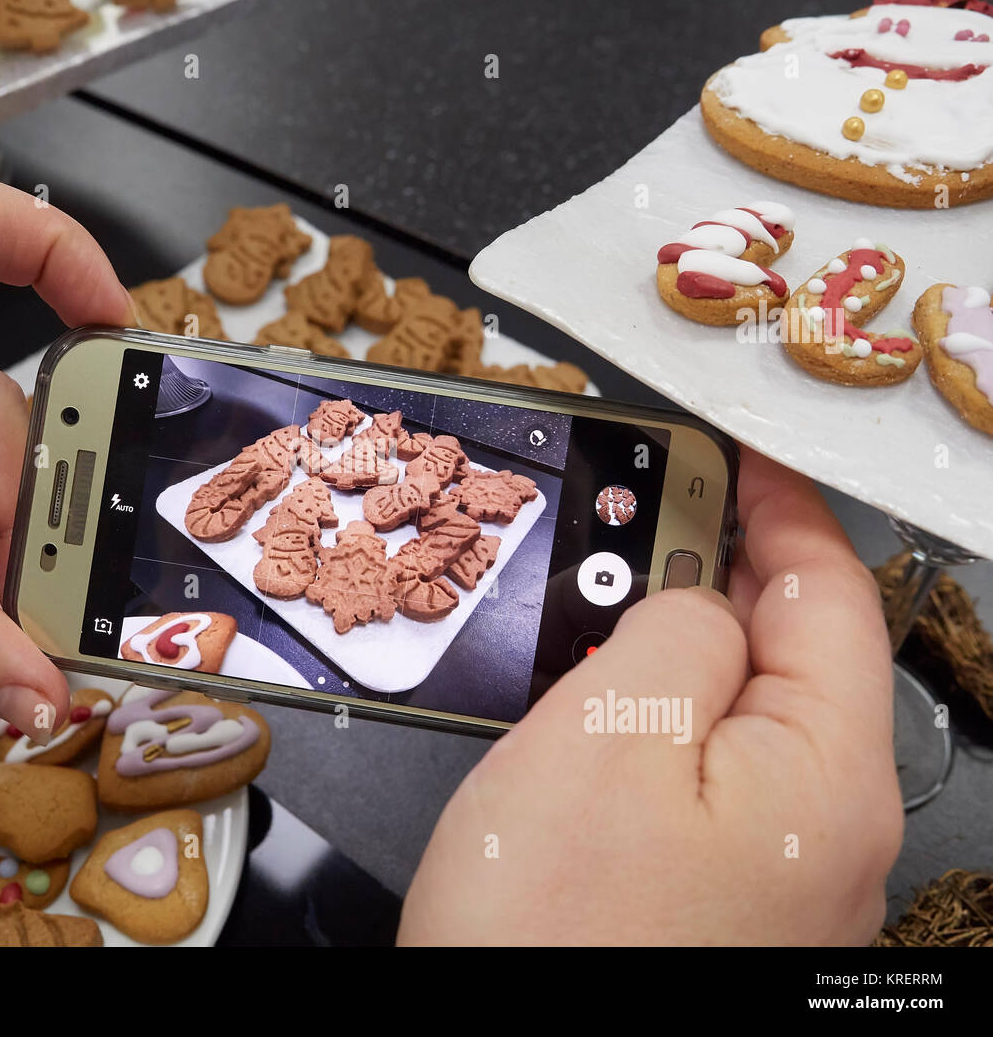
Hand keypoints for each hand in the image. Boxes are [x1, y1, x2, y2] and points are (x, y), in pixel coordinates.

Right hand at [399, 448, 903, 944]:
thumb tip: (702, 595)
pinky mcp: (710, 900)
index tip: (728, 448)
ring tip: (602, 599)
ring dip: (675, 643)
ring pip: (735, 714)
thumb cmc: (550, 933)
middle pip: (792, 654)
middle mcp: (820, 830)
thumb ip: (676, 632)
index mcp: (823, 775)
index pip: (830, 595)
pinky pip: (698, 774)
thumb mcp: (606, 732)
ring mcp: (770, 873)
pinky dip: (654, 715)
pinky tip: (596, 704)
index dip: (779, 504)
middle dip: (719, 569)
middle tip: (637, 515)